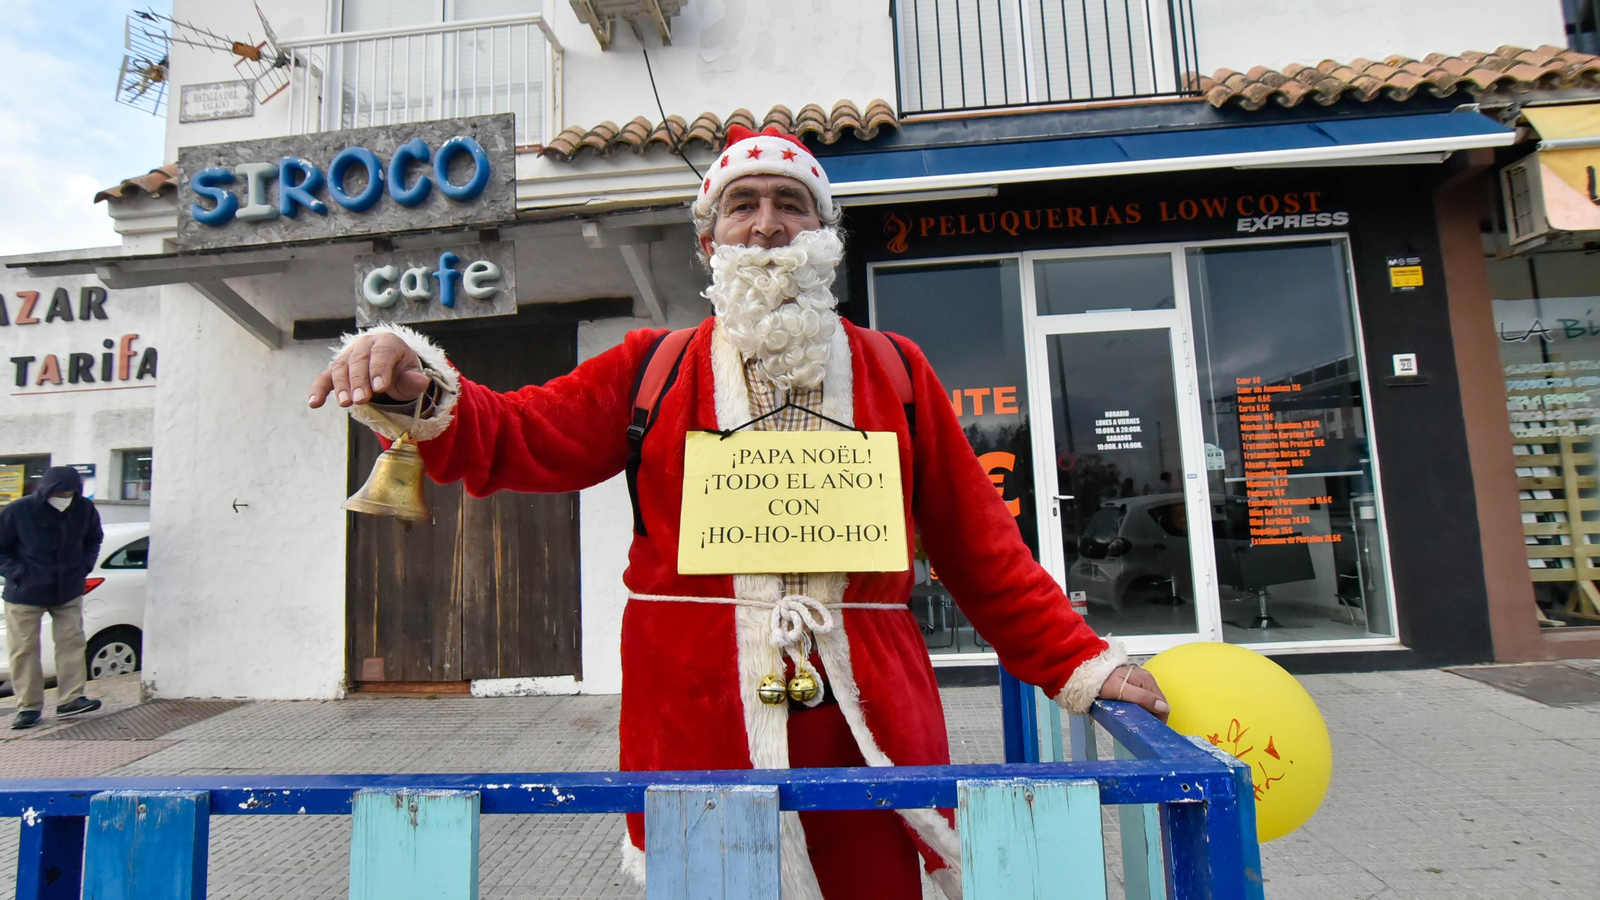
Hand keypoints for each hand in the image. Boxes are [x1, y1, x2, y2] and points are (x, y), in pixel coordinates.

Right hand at [308, 332, 429, 408]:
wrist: (389, 370)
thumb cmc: (401, 372)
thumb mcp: (411, 375)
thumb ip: (413, 380)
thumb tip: (421, 382)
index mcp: (387, 342)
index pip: (382, 353)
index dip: (380, 369)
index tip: (380, 387)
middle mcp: (366, 345)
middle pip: (359, 361)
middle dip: (359, 381)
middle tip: (361, 400)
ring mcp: (349, 356)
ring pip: (342, 368)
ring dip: (341, 386)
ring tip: (345, 403)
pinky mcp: (337, 370)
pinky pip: (325, 377)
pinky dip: (318, 389)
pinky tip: (314, 402)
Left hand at [1098, 665, 1169, 721]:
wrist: (1086, 672)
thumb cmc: (1101, 681)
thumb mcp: (1121, 691)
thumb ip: (1142, 698)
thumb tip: (1163, 707)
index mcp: (1146, 679)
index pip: (1162, 703)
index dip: (1160, 718)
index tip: (1153, 728)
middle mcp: (1145, 679)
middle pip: (1157, 702)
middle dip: (1153, 715)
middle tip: (1143, 726)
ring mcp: (1139, 680)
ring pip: (1149, 700)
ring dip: (1146, 711)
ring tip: (1137, 720)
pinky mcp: (1131, 683)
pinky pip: (1141, 697)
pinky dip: (1139, 706)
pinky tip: (1131, 711)